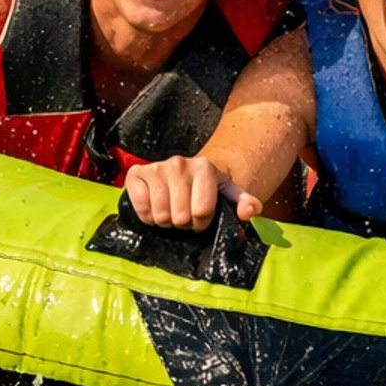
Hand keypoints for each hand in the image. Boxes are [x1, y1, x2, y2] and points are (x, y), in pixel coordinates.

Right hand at [124, 155, 262, 229]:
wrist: (186, 175)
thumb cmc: (208, 189)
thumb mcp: (230, 195)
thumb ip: (246, 204)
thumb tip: (249, 210)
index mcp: (204, 167)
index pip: (202, 211)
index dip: (202, 222)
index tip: (202, 217)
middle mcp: (179, 163)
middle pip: (180, 216)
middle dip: (183, 223)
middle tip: (185, 215)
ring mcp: (156, 168)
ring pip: (160, 215)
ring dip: (166, 221)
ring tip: (171, 211)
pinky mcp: (136, 174)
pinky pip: (140, 207)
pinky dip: (147, 215)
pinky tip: (155, 207)